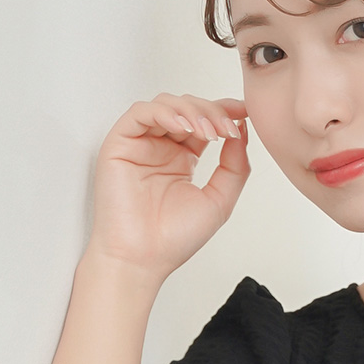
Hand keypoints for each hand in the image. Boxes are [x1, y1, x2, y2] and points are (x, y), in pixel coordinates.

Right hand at [86, 92, 249, 281]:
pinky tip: (183, 126)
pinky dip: (164, 112)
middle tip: (226, 128)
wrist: (142, 260)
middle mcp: (161, 147)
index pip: (204, 121)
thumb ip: (235, 166)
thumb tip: (242, 129)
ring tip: (207, 131)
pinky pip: (140, 113)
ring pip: (166, 104)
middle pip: (187, 107)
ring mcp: (140, 144)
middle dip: (211, 112)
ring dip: (191, 111)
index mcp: (182, 159)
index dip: (224, 111)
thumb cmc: (173, 238)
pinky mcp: (119, 144)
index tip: (245, 112)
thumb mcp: (219, 200)